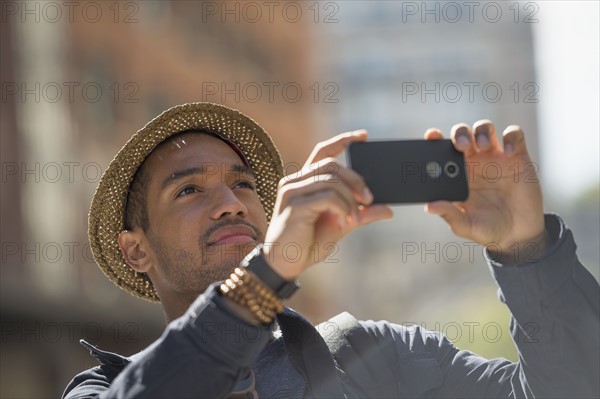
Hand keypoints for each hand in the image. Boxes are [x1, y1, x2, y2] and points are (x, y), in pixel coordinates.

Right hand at [263, 130, 392, 279]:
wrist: (286, 265)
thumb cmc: (308, 243)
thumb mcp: (340, 225)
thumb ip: (360, 213)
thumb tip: (388, 209)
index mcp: (304, 181)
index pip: (322, 150)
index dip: (343, 140)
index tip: (364, 136)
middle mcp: (295, 181)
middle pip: (331, 164)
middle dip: (355, 179)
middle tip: (369, 199)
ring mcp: (292, 192)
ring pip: (331, 180)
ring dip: (350, 199)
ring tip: (355, 218)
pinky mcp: (294, 205)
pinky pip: (327, 196)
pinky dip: (343, 207)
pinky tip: (346, 220)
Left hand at [424, 120, 547, 260]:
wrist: (518, 234)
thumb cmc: (488, 229)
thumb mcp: (466, 225)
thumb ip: (449, 215)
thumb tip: (430, 206)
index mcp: (456, 174)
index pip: (442, 149)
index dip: (435, 139)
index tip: (431, 136)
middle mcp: (474, 161)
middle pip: (462, 134)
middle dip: (459, 133)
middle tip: (460, 145)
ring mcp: (495, 157)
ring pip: (484, 128)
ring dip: (481, 131)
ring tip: (483, 145)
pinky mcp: (518, 156)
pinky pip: (514, 135)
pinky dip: (511, 136)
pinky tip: (509, 150)